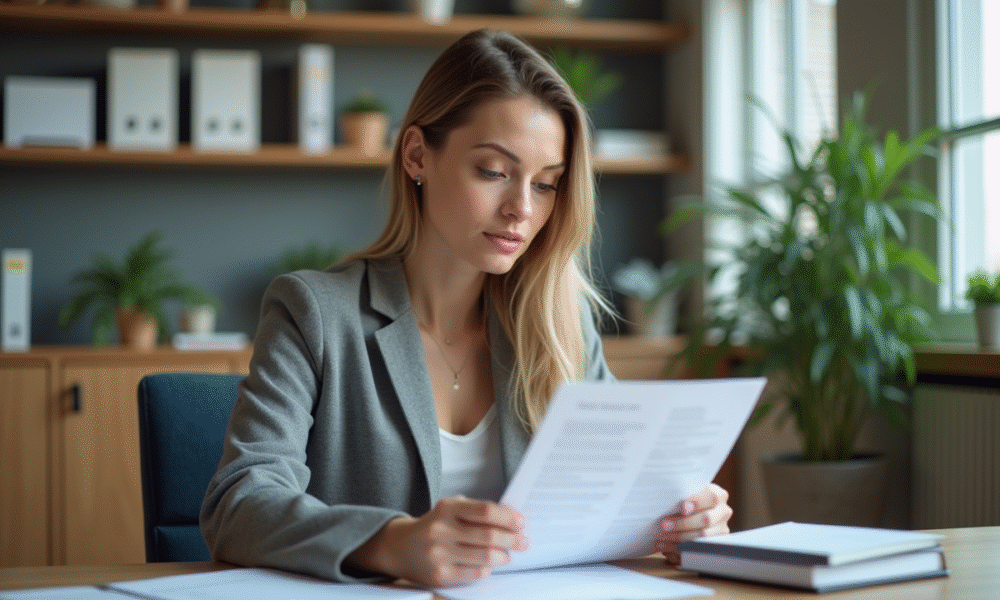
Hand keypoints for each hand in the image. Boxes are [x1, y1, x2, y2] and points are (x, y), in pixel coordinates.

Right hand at [351, 496, 529, 587]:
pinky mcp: (440, 575)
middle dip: (513, 539)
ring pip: (486, 557)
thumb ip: (476, 510)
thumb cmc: (435, 525)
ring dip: (504, 556)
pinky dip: (488, 568)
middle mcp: (442, 530)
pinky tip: (490, 564)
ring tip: (508, 554)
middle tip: (523, 541)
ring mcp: (440, 554)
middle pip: (489, 536)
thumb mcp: (450, 509)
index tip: (521, 522)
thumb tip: (511, 519)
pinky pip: (476, 573)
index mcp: (447, 508)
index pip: (486, 511)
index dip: (508, 517)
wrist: (401, 547)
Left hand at [655, 483, 731, 564]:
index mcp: (719, 495)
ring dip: (679, 537)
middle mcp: (723, 512)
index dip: (698, 502)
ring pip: (702, 536)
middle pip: (707, 519)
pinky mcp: (714, 545)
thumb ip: (681, 494)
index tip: (683, 508)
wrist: (685, 513)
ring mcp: (721, 530)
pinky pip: (697, 549)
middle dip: (683, 523)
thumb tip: (672, 499)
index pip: (713, 497)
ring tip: (662, 537)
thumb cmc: (681, 500)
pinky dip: (679, 548)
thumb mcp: (683, 494)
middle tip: (664, 525)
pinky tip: (666, 547)